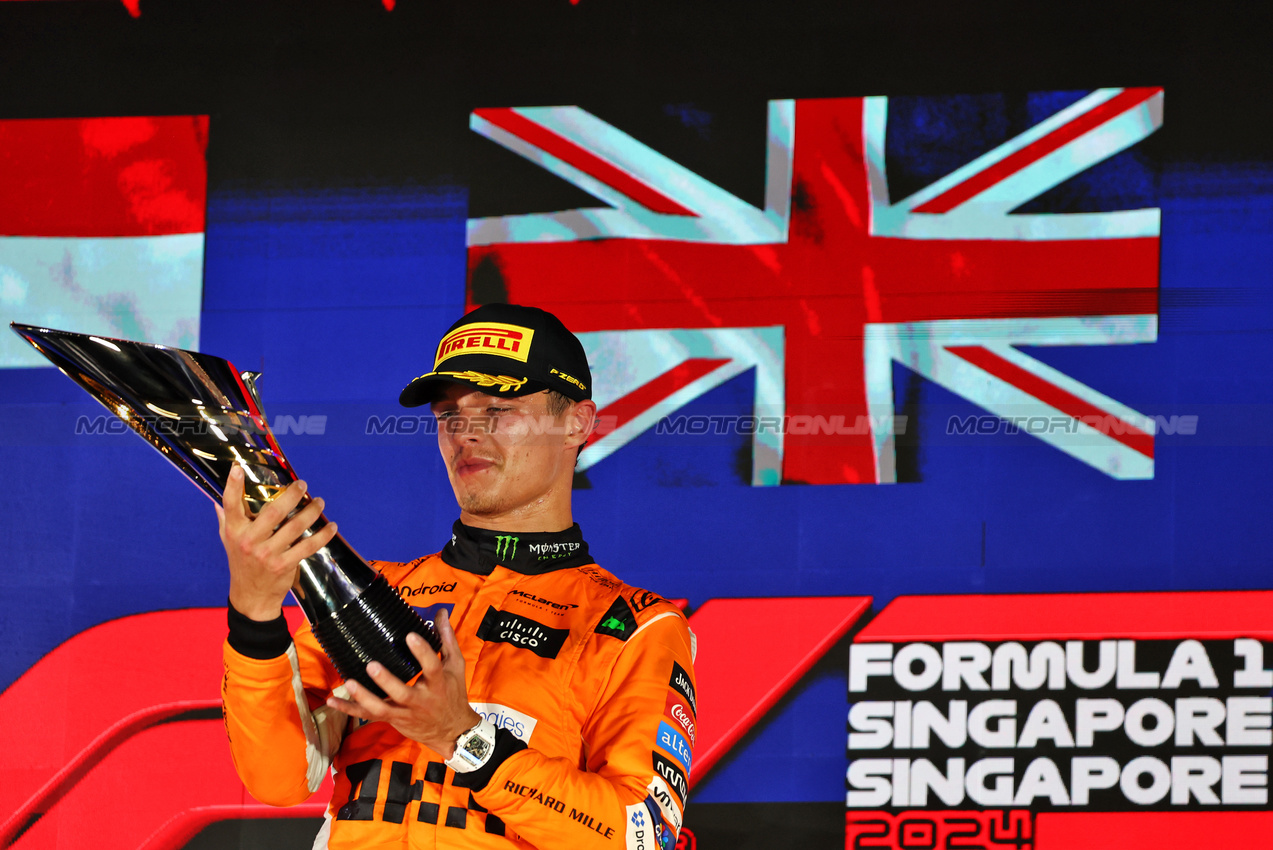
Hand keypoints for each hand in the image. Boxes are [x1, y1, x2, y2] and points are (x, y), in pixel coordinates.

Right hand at [215, 466, 338, 621]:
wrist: (251, 598)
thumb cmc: (241, 565)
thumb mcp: (228, 543)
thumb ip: (226, 520)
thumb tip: (217, 501)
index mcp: (235, 532)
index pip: (230, 505)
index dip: (233, 485)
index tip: (238, 468)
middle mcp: (249, 541)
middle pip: (273, 511)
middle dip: (292, 495)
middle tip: (303, 485)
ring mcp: (267, 554)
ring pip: (295, 526)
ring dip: (311, 511)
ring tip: (319, 502)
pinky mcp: (284, 565)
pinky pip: (307, 546)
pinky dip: (322, 535)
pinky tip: (331, 526)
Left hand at [326, 609, 478, 757]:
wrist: (451, 731)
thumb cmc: (453, 694)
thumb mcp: (455, 666)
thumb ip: (446, 639)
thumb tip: (441, 612)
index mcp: (438, 684)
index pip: (431, 667)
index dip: (422, 652)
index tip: (410, 636)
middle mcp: (421, 701)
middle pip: (402, 694)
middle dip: (386, 681)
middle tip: (371, 665)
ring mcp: (404, 713)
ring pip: (382, 709)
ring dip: (364, 698)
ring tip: (349, 683)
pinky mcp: (392, 720)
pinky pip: (368, 716)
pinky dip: (349, 709)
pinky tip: (332, 700)